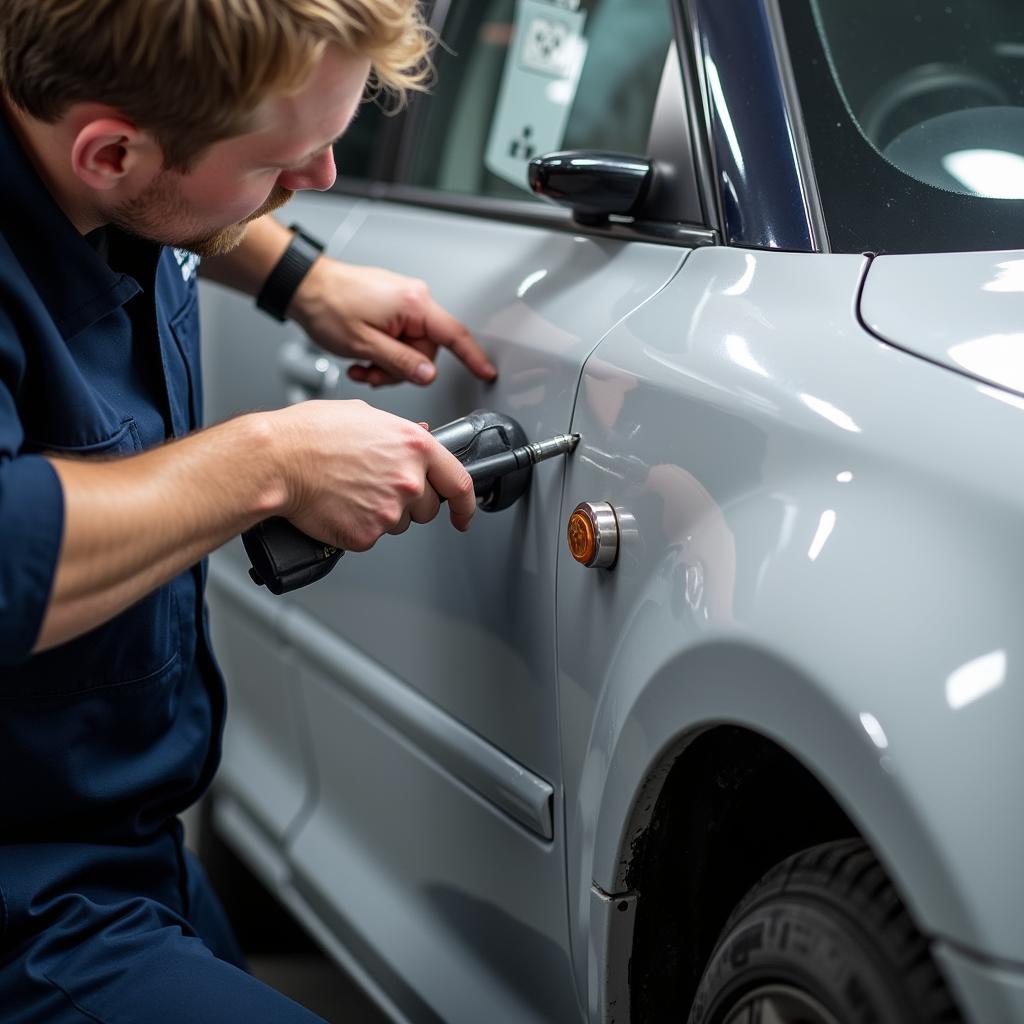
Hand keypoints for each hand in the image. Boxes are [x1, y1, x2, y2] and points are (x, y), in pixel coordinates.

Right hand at [268, 400, 474, 550]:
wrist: (276, 460)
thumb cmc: (311, 433)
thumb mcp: (365, 415)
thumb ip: (401, 432)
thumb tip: (421, 436)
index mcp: (415, 447)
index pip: (459, 483)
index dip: (465, 504)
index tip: (463, 513)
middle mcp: (409, 480)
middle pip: (428, 508)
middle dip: (410, 502)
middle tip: (376, 486)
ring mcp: (390, 510)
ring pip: (399, 523)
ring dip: (382, 514)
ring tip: (350, 490)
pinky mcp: (367, 534)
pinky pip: (372, 536)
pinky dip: (357, 527)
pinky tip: (339, 505)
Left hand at [289, 258, 497, 387]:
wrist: (304, 286)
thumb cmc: (327, 306)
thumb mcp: (365, 345)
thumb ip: (401, 363)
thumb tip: (428, 375)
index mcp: (413, 304)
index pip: (454, 335)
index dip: (472, 357)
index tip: (486, 372)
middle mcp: (413, 298)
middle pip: (427, 350)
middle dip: (401, 369)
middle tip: (372, 372)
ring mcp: (403, 301)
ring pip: (411, 349)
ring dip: (388, 364)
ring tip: (362, 363)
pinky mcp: (392, 306)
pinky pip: (400, 338)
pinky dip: (384, 352)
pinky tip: (363, 353)